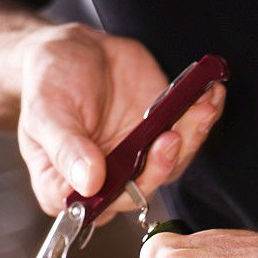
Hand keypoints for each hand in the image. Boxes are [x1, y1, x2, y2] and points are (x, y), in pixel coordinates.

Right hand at [18, 24, 224, 218]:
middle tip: (172, 135)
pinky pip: (186, 140)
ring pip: (169, 168)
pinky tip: (210, 98)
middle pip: (139, 191)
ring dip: (189, 139)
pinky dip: (201, 119)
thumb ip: (66, 148)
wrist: (77, 49)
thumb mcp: (47, 110)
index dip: (117, 196)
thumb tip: (89, 183)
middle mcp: (106, 184)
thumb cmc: (50, 82)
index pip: (95, 208)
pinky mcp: (161, 141)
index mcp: (68, 188)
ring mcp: (137, 165)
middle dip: (160, 165)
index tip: (133, 170)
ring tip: (200, 108)